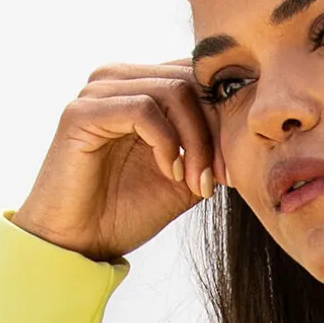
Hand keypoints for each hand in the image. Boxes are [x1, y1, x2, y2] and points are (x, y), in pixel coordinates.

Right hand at [10, 60, 221, 263]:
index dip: (222, 119)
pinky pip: (142, 109)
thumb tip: (245, 131)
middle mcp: (119, 79)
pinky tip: (169, 173)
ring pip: (172, 92)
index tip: (230, 171)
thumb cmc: (124, 213)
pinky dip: (166, 141)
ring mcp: (98, 91)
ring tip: (195, 182)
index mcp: (142, 88)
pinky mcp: (82, 111)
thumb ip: (208, 148)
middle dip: (213, 132)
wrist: (78, 245)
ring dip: (194, 140)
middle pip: (189, 80)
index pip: (195, 78)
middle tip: (217, 179)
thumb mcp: (181, 179)